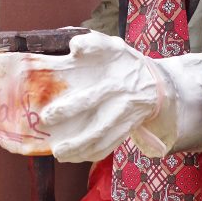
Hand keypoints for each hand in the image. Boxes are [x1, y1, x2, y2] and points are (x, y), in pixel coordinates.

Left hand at [0, 32, 160, 161]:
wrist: (155, 86)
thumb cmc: (124, 65)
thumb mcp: (112, 47)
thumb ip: (93, 43)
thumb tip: (74, 46)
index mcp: (115, 66)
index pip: (100, 52)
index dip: (86, 48)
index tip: (72, 51)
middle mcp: (120, 90)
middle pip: (94, 98)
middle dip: (70, 109)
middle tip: (46, 118)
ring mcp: (125, 113)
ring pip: (102, 132)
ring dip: (79, 144)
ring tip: (59, 152)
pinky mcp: (126, 129)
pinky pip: (109, 145)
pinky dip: (91, 153)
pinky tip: (73, 157)